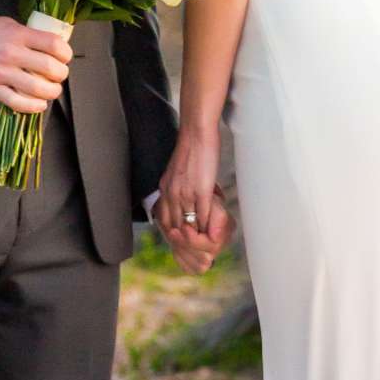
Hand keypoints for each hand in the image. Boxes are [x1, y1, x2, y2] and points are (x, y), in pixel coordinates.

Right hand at [0, 11, 70, 111]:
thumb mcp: (10, 24)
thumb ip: (29, 35)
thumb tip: (52, 47)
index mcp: (18, 35)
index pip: (53, 44)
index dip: (66, 53)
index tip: (65, 57)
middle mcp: (11, 53)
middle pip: (50, 68)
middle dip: (62, 74)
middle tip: (60, 74)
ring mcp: (1, 73)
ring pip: (37, 88)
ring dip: (52, 91)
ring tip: (52, 89)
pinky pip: (17, 102)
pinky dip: (33, 106)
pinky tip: (39, 103)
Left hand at [156, 127, 230, 273]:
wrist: (196, 133)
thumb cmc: (191, 148)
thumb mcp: (176, 170)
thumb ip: (177, 185)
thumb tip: (183, 194)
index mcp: (165, 189)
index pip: (166, 218)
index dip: (175, 231)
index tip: (183, 239)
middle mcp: (172, 194)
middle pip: (176, 226)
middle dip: (185, 238)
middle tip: (196, 246)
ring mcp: (186, 194)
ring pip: (190, 224)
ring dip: (198, 235)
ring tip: (206, 243)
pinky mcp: (201, 191)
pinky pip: (204, 215)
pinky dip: (209, 226)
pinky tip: (214, 231)